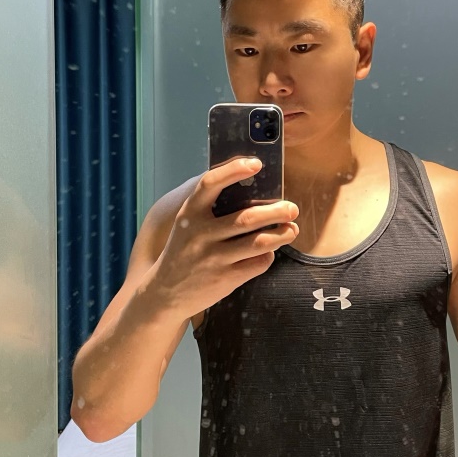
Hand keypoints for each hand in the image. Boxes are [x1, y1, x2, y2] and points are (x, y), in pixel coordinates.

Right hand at [152, 157, 298, 319]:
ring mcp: (214, 259)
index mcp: (190, 214)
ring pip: (259, 243)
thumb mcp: (187, 225)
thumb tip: (252, 189)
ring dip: (281, 235)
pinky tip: (269, 251)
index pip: (210, 184)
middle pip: (247, 218)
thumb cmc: (184, 252)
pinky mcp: (226, 279)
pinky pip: (258, 263)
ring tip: (291, 229)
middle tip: (292, 208)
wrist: (165, 293)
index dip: (234, 170)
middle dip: (277, 211)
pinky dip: (269, 255)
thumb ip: (210, 208)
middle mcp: (201, 234)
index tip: (256, 163)